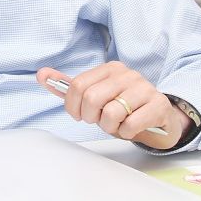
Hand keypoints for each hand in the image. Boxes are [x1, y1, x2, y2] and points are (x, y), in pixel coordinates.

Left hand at [37, 62, 191, 149]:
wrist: (158, 118)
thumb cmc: (122, 108)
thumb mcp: (95, 97)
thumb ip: (68, 87)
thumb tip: (41, 74)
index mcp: (109, 68)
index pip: (77, 85)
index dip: (72, 106)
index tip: (79, 115)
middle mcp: (127, 74)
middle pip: (92, 98)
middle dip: (91, 117)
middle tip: (99, 121)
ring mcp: (144, 88)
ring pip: (112, 113)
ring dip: (110, 127)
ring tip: (117, 124)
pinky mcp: (158, 105)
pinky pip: (131, 124)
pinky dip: (126, 132)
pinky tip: (131, 128)